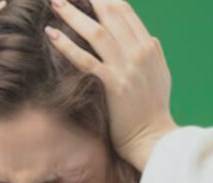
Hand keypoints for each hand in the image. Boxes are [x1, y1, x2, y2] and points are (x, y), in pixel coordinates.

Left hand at [45, 0, 178, 170]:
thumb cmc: (154, 110)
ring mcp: (125, 68)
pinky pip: (85, 59)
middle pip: (109, 14)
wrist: (153, 138)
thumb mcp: (161, 75)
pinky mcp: (112, 85)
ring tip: (54, 3)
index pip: (124, 11)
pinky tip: (51, 34)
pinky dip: (67, 45)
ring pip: (96, 32)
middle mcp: (138, 52)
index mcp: (149, 46)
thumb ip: (154, 54)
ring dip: (72, 14)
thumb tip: (149, 37)